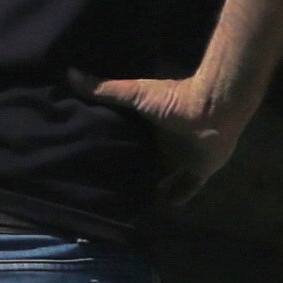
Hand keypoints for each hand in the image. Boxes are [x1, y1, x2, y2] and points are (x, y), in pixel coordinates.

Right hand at [91, 71, 242, 200]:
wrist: (213, 110)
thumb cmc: (174, 100)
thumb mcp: (135, 93)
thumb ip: (106, 90)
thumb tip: (69, 73)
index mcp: (150, 125)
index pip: (129, 138)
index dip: (115, 146)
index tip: (94, 158)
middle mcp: (165, 141)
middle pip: (145, 159)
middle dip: (132, 170)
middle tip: (108, 187)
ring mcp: (183, 156)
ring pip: (164, 175)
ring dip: (152, 186)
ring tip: (130, 203)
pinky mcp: (199, 170)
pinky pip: (187, 187)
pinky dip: (177, 197)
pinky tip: (163, 208)